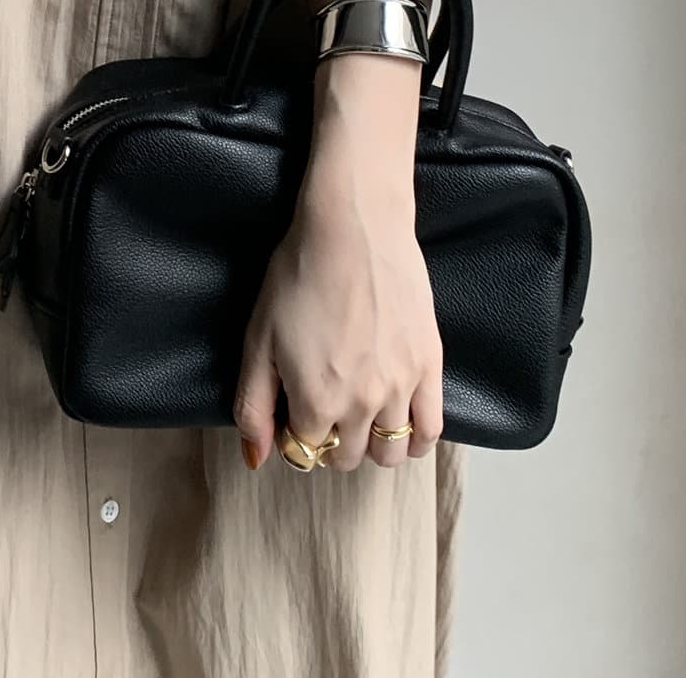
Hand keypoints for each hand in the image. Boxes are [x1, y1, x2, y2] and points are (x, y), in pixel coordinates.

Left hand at [231, 56, 444, 473]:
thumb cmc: (298, 274)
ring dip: (370, 443)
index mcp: (315, 401)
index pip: (304, 452)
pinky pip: (432, 430)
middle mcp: (361, 404)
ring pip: (390, 454)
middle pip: (347, 457)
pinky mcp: (430, 365)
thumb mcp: (257, 338)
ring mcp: (402, 387)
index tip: (292, 407)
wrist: (354, 226)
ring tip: (358, 412)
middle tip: (323, 406)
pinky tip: (399, 420)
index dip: (293, 432)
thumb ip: (253, 405)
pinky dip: (416, 439)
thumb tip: (256, 459)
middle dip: (330, 441)